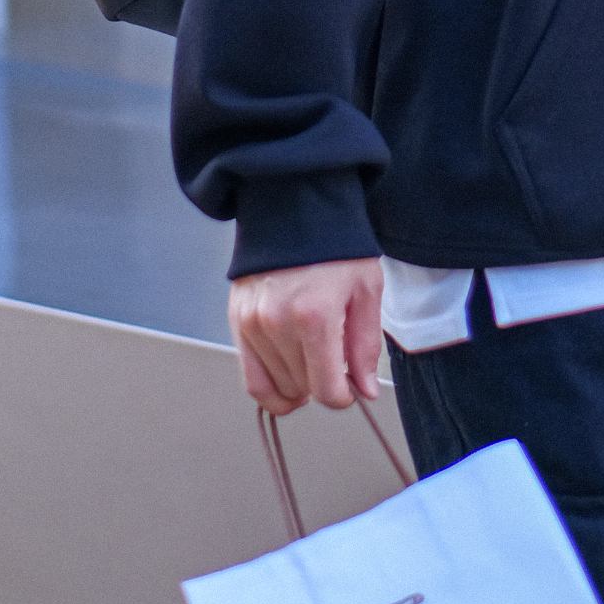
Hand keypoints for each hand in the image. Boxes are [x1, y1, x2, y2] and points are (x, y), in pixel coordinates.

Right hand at [229, 257, 384, 414]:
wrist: (296, 207)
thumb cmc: (335, 244)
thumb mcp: (366, 288)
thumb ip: (366, 344)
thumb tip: (365, 389)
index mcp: (315, 316)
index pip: (327, 390)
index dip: (344, 396)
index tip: (350, 388)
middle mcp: (278, 323)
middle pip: (303, 389)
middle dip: (324, 383)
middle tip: (336, 361)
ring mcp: (253, 323)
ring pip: (278, 387)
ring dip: (299, 384)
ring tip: (313, 360)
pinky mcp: (237, 321)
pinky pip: (251, 378)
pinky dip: (270, 388)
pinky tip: (288, 382)